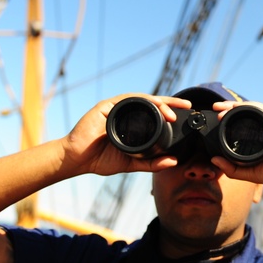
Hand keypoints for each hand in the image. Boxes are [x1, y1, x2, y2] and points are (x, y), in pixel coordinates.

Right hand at [61, 94, 185, 176]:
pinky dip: (140, 101)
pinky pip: (126, 100)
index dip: (169, 110)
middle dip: (170, 102)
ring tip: (172, 112)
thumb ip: (151, 163)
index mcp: (130, 122)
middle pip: (151, 103)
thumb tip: (173, 161)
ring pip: (141, 99)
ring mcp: (115, 108)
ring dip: (158, 103)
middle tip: (185, 106)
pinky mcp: (105, 106)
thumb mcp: (131, 163)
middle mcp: (124, 112)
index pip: (153, 113)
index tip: (185, 113)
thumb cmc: (100, 160)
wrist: (77, 159)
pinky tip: (152, 105)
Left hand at [209, 101, 262, 190]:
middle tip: (217, 107)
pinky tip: (242, 108)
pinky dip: (254, 108)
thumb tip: (215, 160)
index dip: (233, 117)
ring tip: (225, 107)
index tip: (217, 117)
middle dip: (233, 108)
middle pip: (253, 112)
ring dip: (241, 106)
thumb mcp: (254, 172)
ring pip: (259, 109)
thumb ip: (235, 168)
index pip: (250, 121)